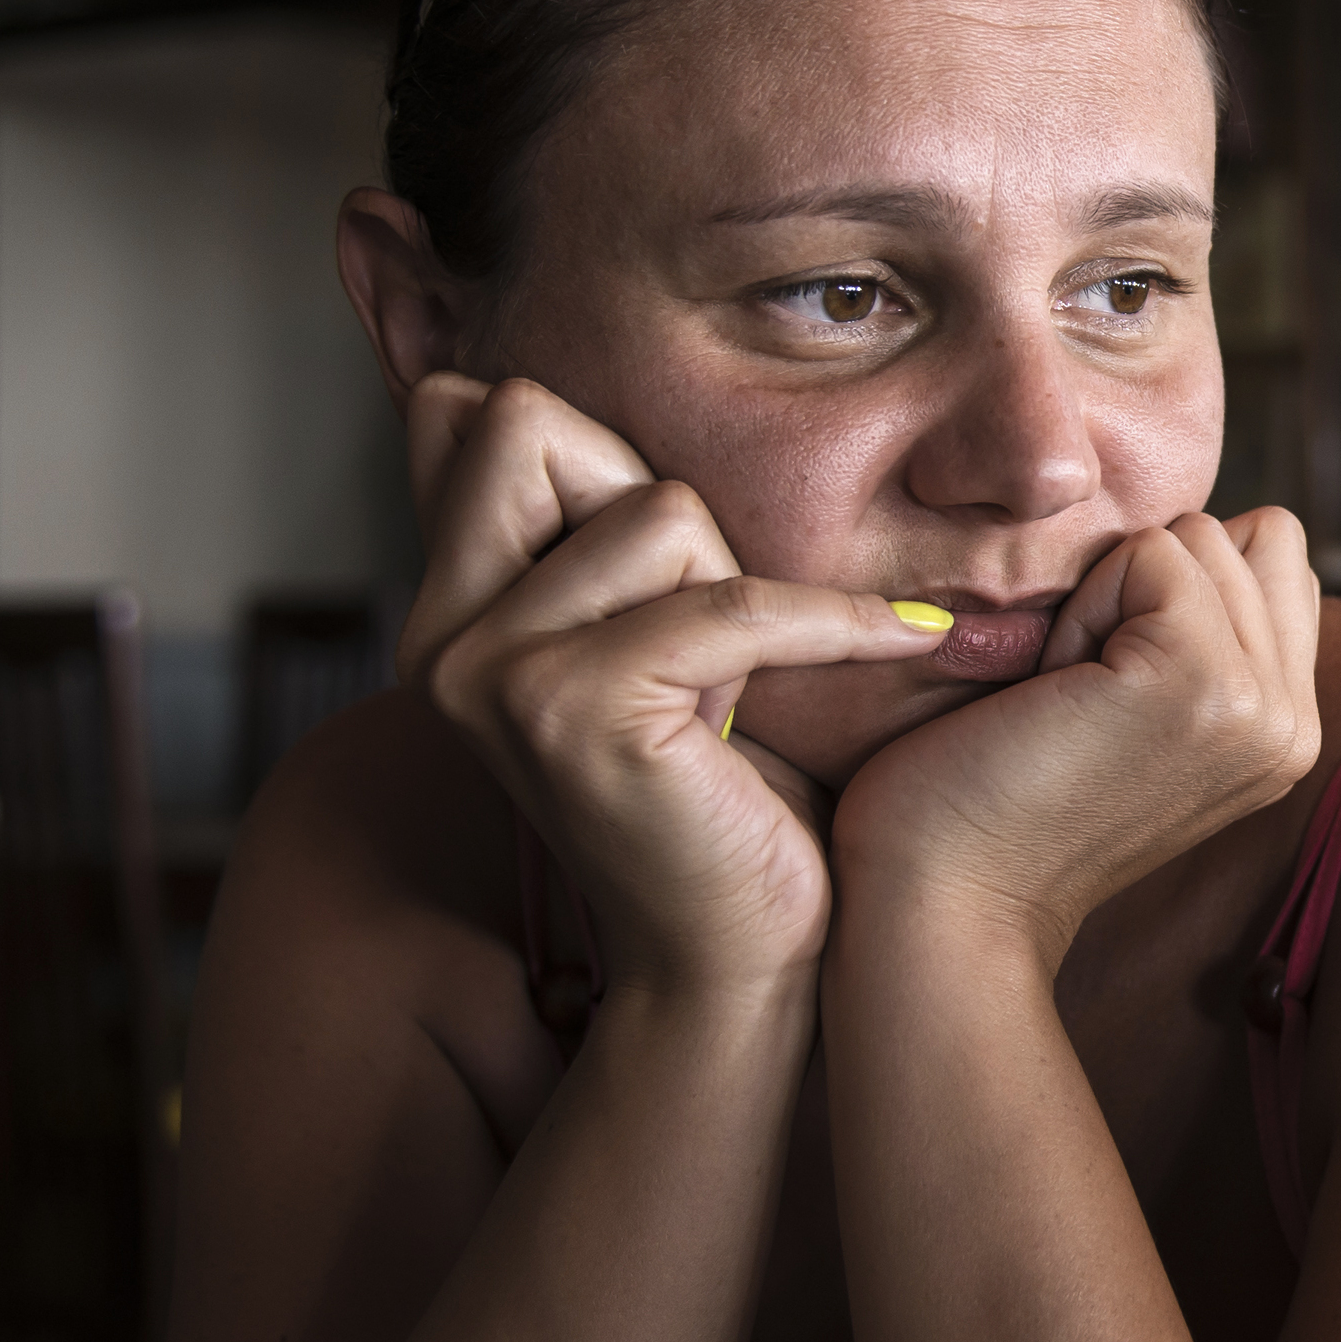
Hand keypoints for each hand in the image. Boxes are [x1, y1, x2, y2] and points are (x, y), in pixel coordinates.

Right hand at [394, 373, 951, 995]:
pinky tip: (904, 640)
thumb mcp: (651, 632)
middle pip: (539, 423)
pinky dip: (836, 623)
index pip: (481, 411)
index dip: (599, 458)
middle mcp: (436, 634)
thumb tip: (499, 382)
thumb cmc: (723, 788)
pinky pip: (733, 603)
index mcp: (441, 607)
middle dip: (666, 512)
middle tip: (708, 634)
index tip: (673, 569)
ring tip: (734, 696)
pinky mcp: (569, 707)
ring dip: (736, 590)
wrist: (739, 959)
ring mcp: (489, 671)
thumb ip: (582, 525)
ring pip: (658, 508)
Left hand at [829, 509, 1324, 952]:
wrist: (947, 903)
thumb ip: (1207, 633)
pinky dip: (1085, 606)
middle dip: (1146, 585)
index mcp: (1289, 732)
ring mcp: (1260, 707)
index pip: (1275, 558)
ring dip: (1111, 596)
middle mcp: (1296, 725)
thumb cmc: (999, 797)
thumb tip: (1214, 532)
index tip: (1110, 685)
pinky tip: (1055, 693)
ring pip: (1202, 536)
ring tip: (1070, 700)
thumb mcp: (1137, 710)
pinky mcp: (1202, 682)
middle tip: (1085, 696)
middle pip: (1250, 536)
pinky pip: (1152, 554)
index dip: (1175, 586)